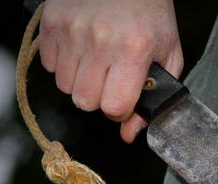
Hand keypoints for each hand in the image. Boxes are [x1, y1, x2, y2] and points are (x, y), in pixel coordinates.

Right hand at [38, 0, 183, 142]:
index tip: (126, 99)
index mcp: (133, 50)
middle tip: (111, 81)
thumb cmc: (151, 15)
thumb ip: (155, 98)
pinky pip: (49, 65)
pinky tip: (81, 51)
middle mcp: (100, 41)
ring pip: (65, 87)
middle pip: (86, 102)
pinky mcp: (52, 21)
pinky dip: (64, 64)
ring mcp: (72, 30)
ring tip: (97, 63)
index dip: (121, 110)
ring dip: (81, 83)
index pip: (115, 107)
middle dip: (100, 99)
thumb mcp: (168, 55)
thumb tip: (129, 134)